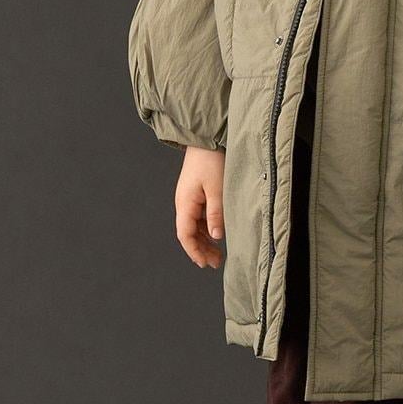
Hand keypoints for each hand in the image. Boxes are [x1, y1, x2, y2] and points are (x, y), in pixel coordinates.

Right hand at [176, 146, 225, 267]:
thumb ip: (216, 214)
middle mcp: (184, 203)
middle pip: (189, 233)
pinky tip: (216, 235)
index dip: (194, 251)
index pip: (185, 235)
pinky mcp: (196, 194)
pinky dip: (207, 229)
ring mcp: (189, 199)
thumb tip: (216, 237)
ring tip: (218, 253)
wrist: (206, 139)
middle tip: (216, 263)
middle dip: (201, 250)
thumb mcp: (217, 189)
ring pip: (194, 227)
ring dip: (205, 241)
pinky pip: (199, 217)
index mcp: (185, 203)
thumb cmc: (211, 160)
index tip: (205, 264)